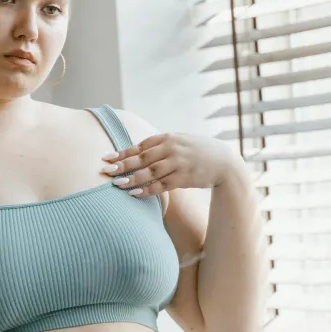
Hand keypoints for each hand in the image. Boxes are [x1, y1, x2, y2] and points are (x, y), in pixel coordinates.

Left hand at [102, 133, 242, 196]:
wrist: (224, 162)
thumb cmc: (199, 151)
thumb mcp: (181, 141)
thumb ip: (161, 144)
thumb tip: (138, 150)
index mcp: (169, 138)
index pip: (140, 145)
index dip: (123, 152)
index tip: (107, 158)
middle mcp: (172, 149)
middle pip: (141, 158)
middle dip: (122, 165)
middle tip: (106, 171)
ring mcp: (178, 164)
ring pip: (149, 172)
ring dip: (131, 179)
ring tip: (117, 184)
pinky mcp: (184, 178)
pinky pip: (161, 185)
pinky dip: (147, 190)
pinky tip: (135, 193)